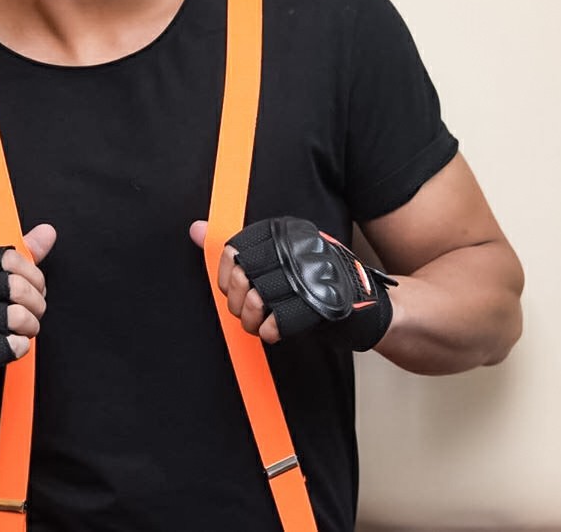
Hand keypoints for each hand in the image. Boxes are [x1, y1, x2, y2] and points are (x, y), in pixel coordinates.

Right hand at [0, 223, 55, 415]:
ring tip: (26, 329)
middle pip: (16, 288)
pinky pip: (7, 346)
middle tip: (36, 311)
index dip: (34, 275)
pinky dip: (20, 346)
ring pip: (15, 316)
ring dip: (31, 326)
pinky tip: (16, 344)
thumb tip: (48, 232)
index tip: (36, 286)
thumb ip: (21, 256)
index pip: (10, 259)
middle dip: (37, 303)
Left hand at [190, 217, 394, 348]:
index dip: (226, 276)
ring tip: (262, 322)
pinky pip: (278, 322)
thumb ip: (238, 247)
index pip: (233, 250)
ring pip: (257, 301)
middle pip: (242, 278)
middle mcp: (294, 249)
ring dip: (253, 321)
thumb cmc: (314, 280)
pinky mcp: (319, 303)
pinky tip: (275, 330)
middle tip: (249, 310)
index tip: (233, 287)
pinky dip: (272, 332)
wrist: (365, 302)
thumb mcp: (277, 256)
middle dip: (238, 302)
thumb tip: (195, 229)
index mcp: (282, 233)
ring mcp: (308, 276)